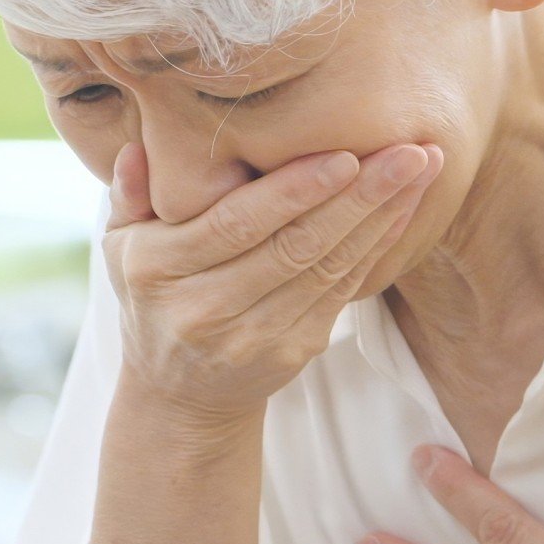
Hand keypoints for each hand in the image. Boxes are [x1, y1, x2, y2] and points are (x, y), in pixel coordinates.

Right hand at [104, 141, 438, 424]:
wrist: (179, 395)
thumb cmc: (153, 297)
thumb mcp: (121, 247)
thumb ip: (129, 194)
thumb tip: (137, 148)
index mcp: (160, 271)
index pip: (237, 225)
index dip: (294, 192)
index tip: (344, 154)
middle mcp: (207, 308)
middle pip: (295, 246)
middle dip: (359, 196)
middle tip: (409, 150)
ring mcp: (255, 336)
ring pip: (328, 268)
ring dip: (381, 217)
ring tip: (422, 167)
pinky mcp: (295, 350)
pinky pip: (343, 290)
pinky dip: (377, 246)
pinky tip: (405, 208)